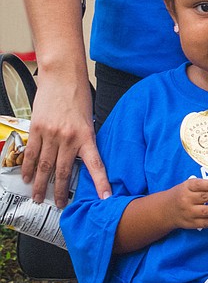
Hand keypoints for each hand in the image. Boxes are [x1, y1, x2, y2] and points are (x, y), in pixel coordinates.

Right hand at [20, 74, 109, 206]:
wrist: (62, 76)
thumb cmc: (78, 96)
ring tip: (38, 198)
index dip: (101, 183)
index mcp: (86, 136)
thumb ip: (85, 139)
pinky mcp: (37, 128)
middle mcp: (68, 138)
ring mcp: (51, 134)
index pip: (95, 164)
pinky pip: (32, 153)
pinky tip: (27, 177)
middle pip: (62, 171)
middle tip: (58, 206)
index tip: (105, 198)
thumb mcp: (89, 119)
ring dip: (40, 184)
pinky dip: (29, 167)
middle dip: (60, 191)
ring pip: (45, 166)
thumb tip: (82, 158)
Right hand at [166, 178, 207, 230]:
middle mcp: (186, 199)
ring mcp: (189, 213)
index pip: (199, 185)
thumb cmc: (182, 194)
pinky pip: (206, 223)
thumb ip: (203, 185)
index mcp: (187, 187)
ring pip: (206, 212)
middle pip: (204, 198)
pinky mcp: (192, 223)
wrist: (165, 210)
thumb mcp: (188, 185)